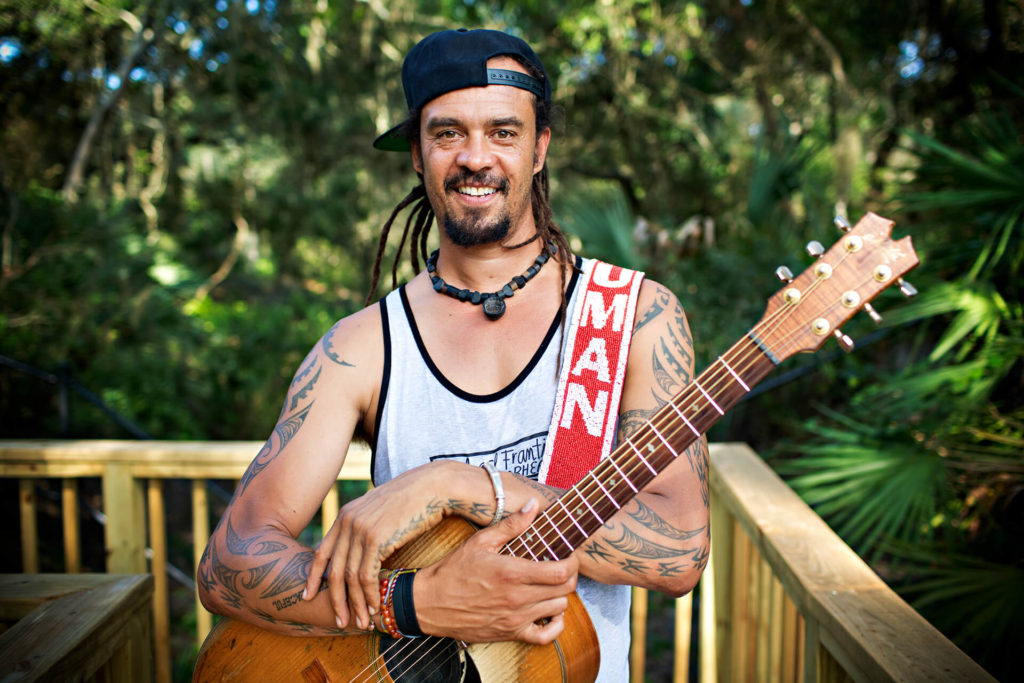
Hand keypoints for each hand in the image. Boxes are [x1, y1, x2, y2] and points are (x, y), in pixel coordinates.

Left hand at [303, 463, 447, 629]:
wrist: (434, 486)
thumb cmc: (414, 499)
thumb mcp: (381, 510)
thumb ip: (366, 525)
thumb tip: (363, 549)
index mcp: (346, 514)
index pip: (322, 552)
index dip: (314, 577)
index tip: (309, 596)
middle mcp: (348, 521)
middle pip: (333, 570)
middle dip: (336, 599)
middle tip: (341, 621)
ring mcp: (360, 529)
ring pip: (350, 577)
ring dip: (356, 604)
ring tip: (362, 621)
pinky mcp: (376, 538)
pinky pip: (367, 576)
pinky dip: (370, 596)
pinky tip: (376, 607)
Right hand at [414, 498, 578, 643]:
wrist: (430, 602)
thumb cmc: (454, 570)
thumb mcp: (481, 540)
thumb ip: (512, 524)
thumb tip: (534, 505)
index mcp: (512, 572)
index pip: (562, 571)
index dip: (573, 562)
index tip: (569, 555)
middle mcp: (518, 598)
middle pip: (565, 589)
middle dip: (569, 575)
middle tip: (561, 566)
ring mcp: (515, 619)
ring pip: (559, 609)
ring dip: (561, 596)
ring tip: (551, 585)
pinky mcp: (510, 633)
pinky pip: (545, 637)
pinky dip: (555, 625)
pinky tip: (549, 612)